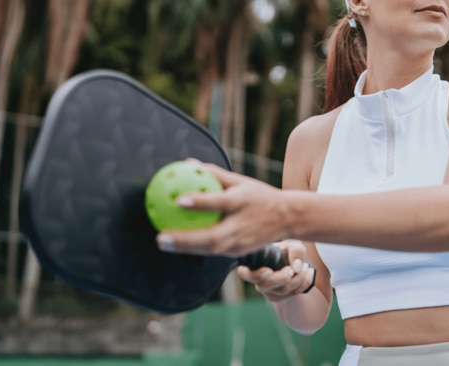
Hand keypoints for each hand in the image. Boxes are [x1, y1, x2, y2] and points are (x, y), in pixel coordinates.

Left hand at [156, 161, 291, 256]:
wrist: (288, 218)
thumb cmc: (259, 196)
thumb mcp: (240, 181)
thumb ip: (213, 173)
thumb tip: (187, 163)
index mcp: (242, 202)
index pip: (219, 202)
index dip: (200, 202)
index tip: (178, 201)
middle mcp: (241, 225)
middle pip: (211, 237)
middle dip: (184, 240)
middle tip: (160, 237)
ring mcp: (241, 242)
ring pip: (209, 249)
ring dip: (185, 249)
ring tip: (163, 244)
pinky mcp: (239, 252)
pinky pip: (213, 251)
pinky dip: (194, 249)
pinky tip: (177, 245)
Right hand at [236, 240, 315, 301]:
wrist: (293, 265)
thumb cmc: (287, 251)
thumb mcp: (293, 245)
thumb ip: (295, 250)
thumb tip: (296, 267)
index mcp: (253, 266)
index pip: (244, 274)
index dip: (255, 275)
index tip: (269, 271)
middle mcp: (258, 281)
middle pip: (265, 286)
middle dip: (282, 277)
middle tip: (292, 269)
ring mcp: (268, 292)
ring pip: (283, 290)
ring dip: (299, 278)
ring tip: (306, 265)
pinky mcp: (280, 298)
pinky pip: (294, 294)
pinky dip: (305, 282)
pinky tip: (309, 271)